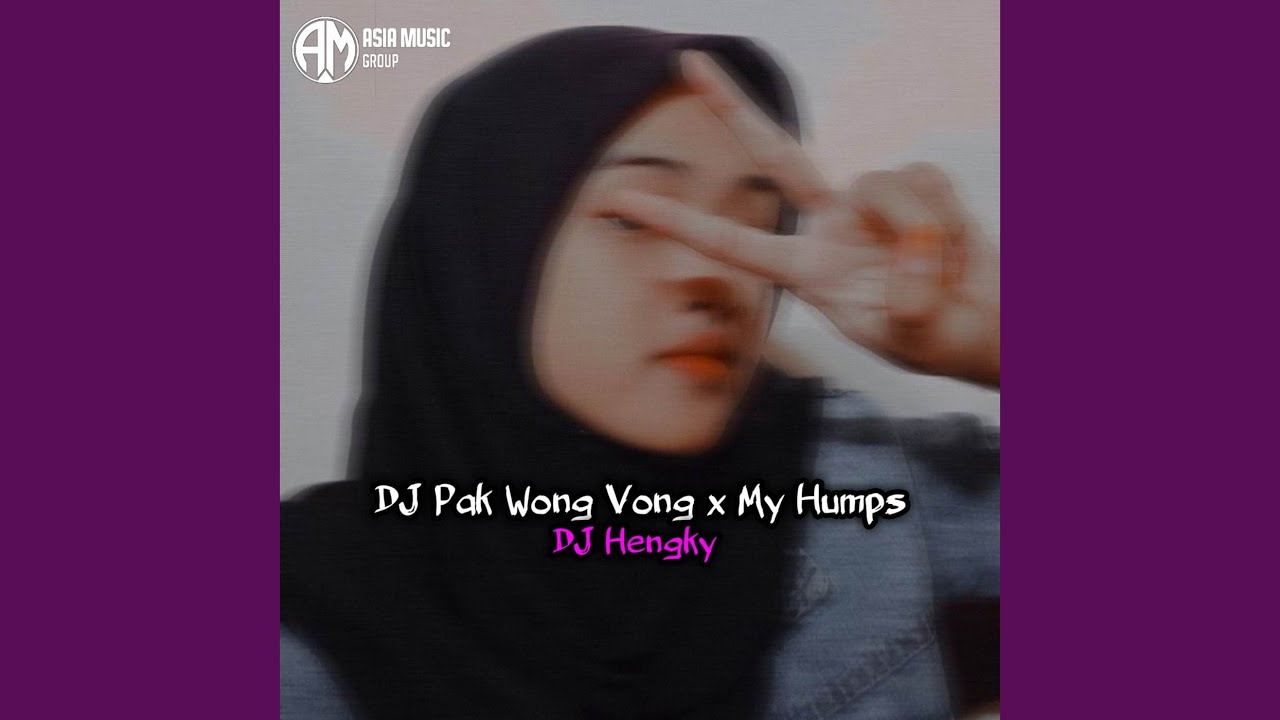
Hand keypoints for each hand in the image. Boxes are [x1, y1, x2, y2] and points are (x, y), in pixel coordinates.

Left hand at [611, 51, 999, 387]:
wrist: (995, 329)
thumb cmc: (943, 340)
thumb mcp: (913, 336)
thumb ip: (906, 300)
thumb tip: (909, 242)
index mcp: (808, 271)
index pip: (733, 243)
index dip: (679, 222)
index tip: (623, 202)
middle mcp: (831, 225)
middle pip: (775, 154)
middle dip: (731, 107)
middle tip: (688, 60)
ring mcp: (872, 202)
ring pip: (884, 183)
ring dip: (923, 237)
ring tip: (940, 279)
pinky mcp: (919, 184)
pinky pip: (928, 184)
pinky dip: (949, 224)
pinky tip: (957, 254)